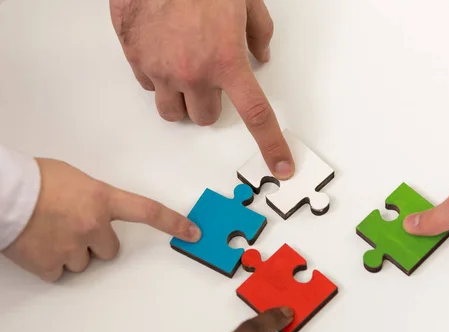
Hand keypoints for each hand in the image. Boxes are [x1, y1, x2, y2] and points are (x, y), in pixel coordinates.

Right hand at [2, 158, 199, 281]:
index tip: (194, 232)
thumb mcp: (77, 180)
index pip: (147, 211)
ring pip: (84, 262)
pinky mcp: (50, 264)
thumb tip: (98, 213)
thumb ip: (95, 198)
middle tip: (72, 226)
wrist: (3, 193)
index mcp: (103, 199)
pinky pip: (60, 272)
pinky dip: (50, 263)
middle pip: (110, 249)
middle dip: (95, 242)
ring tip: (49, 232)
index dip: (173, 223)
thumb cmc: (37, 179)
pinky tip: (38, 245)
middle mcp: (93, 225)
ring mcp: (73, 247)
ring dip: (72, 252)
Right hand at [109, 0, 293, 178]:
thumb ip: (259, 34)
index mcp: (227, 61)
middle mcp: (193, 73)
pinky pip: (149, 86)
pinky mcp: (136, 60)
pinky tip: (162, 51)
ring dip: (182, 100)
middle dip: (209, 103)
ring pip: (172, 112)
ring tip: (184, 71)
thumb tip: (260, 57)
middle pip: (204, 118)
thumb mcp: (246, 1)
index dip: (270, 144)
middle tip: (209, 78)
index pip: (255, 114)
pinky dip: (158, 77)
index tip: (280, 166)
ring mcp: (161, 69)